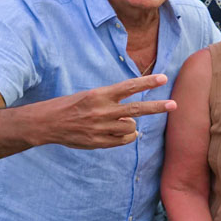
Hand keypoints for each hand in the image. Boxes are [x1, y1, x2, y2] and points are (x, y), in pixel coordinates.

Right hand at [43, 74, 175, 148]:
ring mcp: (100, 128)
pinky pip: (123, 141)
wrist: (46, 124)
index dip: (147, 82)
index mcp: (99, 95)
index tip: (163, 78)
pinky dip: (126, 137)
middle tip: (174, 105)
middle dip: (157, 107)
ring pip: (131, 127)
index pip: (128, 87)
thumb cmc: (70, 106)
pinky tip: (120, 133)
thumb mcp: (90, 96)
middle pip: (137, 109)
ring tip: (121, 121)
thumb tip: (133, 116)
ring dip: (132, 124)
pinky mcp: (98, 142)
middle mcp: (101, 111)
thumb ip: (111, 102)